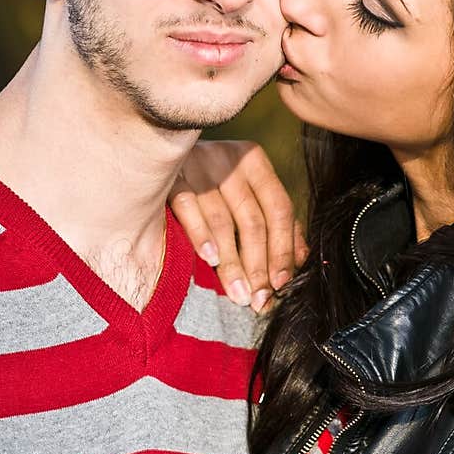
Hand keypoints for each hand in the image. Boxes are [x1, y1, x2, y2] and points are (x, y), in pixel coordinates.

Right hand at [170, 139, 307, 311]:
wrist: (151, 153)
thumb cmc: (208, 183)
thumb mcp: (246, 194)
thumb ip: (276, 222)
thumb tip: (302, 259)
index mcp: (254, 162)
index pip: (279, 209)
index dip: (283, 248)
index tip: (281, 283)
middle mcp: (229, 159)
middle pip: (252, 220)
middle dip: (257, 265)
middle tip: (258, 299)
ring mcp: (198, 165)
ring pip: (222, 221)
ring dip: (231, 263)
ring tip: (237, 294)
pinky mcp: (169, 176)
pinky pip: (188, 209)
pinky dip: (201, 236)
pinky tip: (209, 260)